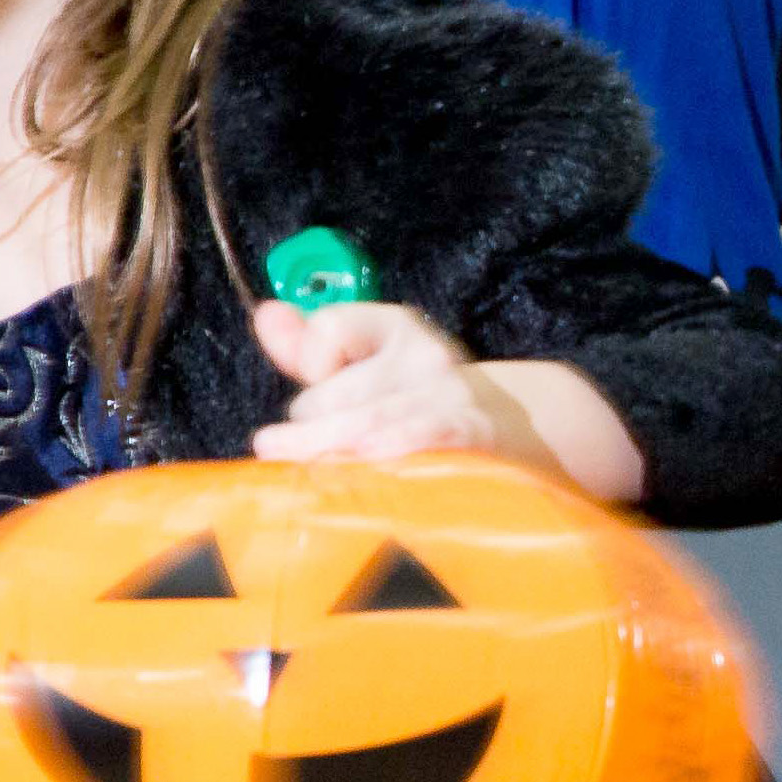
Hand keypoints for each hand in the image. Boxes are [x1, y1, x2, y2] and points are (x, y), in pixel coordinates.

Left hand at [249, 299, 515, 465]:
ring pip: (365, 423)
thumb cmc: (414, 398)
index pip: (329, 327)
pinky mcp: (471, 432)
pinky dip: (395, 445)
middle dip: (309, 431)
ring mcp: (450, 393)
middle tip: (300, 450)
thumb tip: (266, 313)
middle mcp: (423, 353)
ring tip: (294, 468)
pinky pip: (424, 433)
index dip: (310, 360)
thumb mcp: (363, 365)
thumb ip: (308, 346)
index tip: (316, 382)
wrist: (514, 425)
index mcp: (396, 328)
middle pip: (333, 395)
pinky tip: (372, 457)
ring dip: (326, 451)